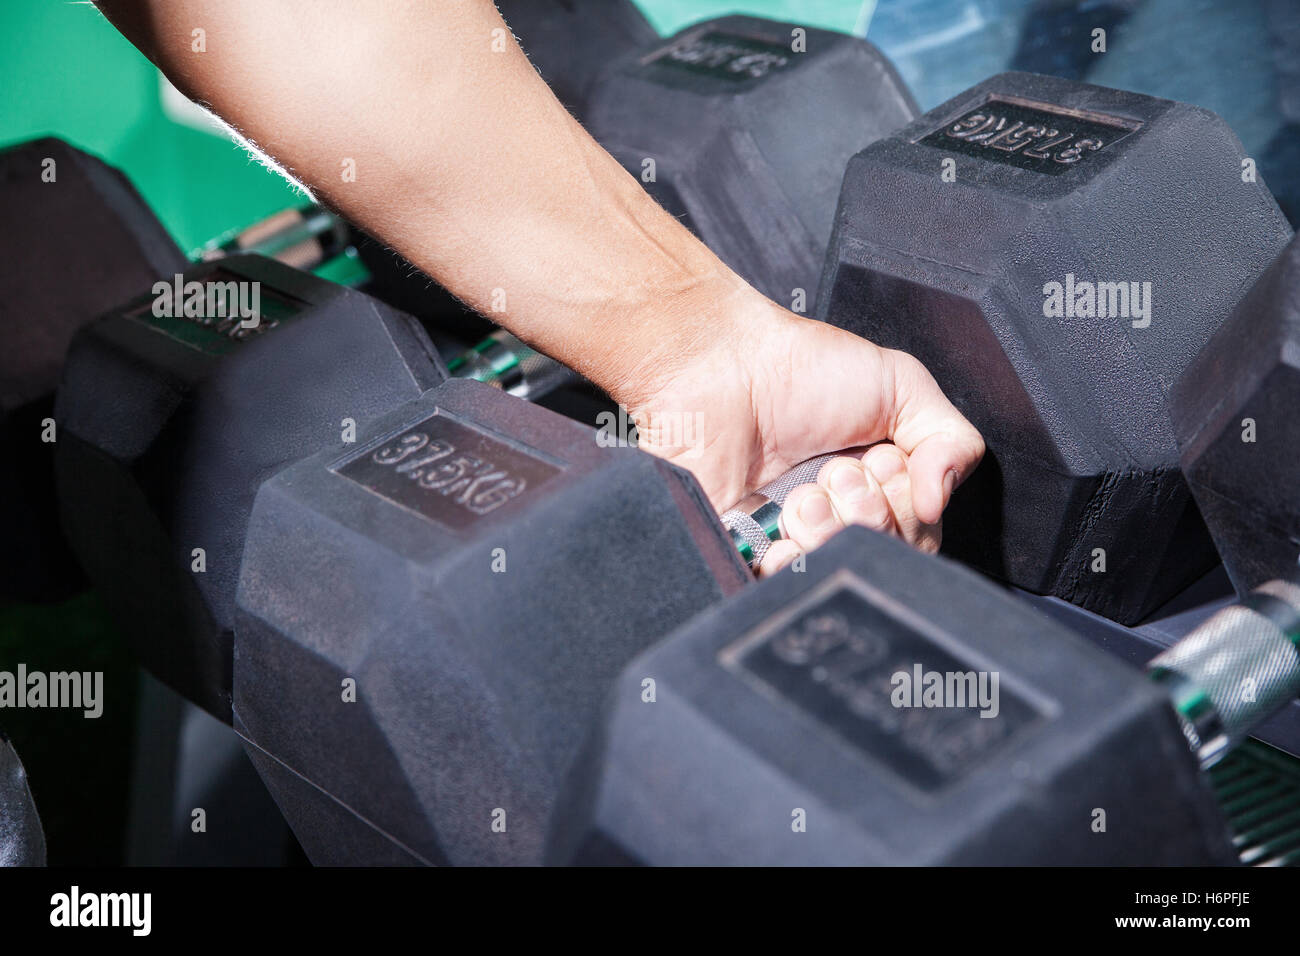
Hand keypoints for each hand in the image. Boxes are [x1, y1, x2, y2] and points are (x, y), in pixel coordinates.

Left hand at [613, 290, 983, 573]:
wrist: (724, 370)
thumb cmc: (801, 369)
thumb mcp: (902, 385)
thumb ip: (951, 440)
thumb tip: (940, 503)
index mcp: (880, 486)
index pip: (920, 532)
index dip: (906, 500)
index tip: (878, 458)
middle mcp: (841, 518)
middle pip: (885, 558)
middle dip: (868, 511)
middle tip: (836, 472)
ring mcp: (795, 540)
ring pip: (837, 572)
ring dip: (827, 531)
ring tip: (802, 496)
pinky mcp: (750, 556)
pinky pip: (785, 587)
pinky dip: (791, 564)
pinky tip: (781, 533)